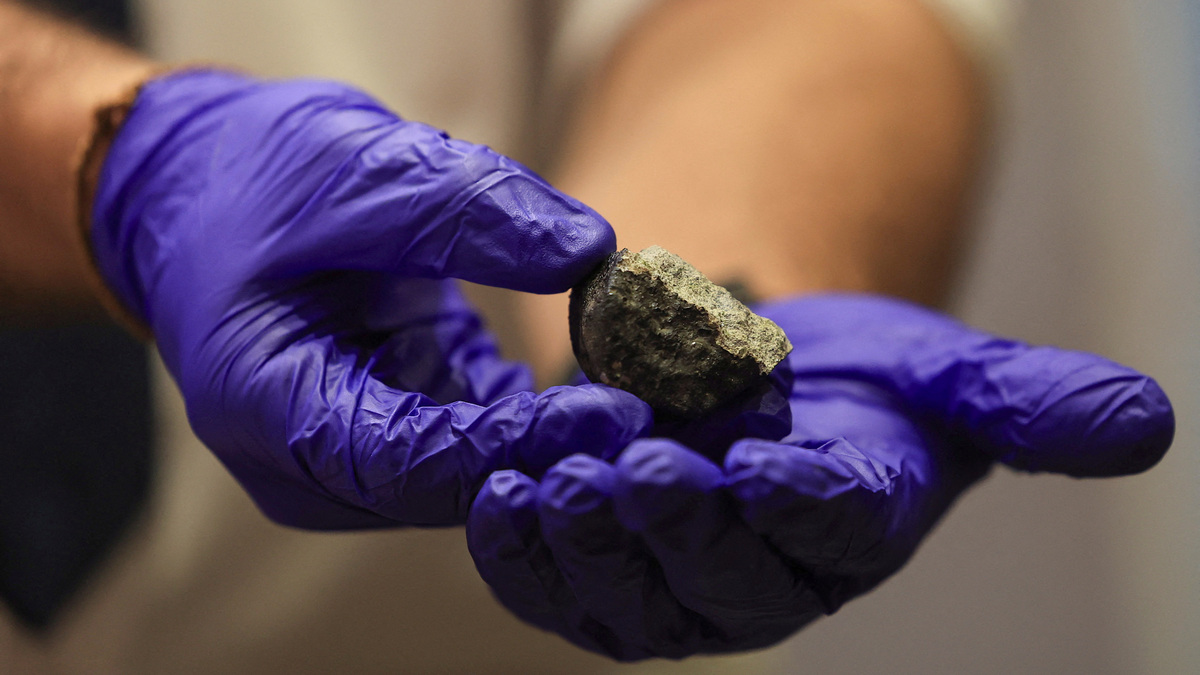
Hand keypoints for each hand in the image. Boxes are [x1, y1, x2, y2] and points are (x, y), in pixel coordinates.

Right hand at [88, 70, 651, 528]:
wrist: (210, 192)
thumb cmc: (259, 180)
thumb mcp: (359, 168)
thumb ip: (470, 211)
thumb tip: (592, 253)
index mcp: (271, 408)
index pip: (408, 464)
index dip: (517, 448)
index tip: (612, 414)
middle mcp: (307, 461)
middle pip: (450, 489)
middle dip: (554, 456)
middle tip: (663, 413)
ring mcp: (351, 458)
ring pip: (473, 478)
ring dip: (557, 443)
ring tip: (656, 398)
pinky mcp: (394, 431)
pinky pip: (477, 444)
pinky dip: (538, 420)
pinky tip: (609, 385)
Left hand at [466, 294, 1173, 659]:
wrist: (749, 374)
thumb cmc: (850, 377)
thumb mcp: (938, 371)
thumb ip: (1026, 401)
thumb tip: (1151, 425)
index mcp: (850, 527)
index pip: (832, 527)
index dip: (798, 501)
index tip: (761, 465)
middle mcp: (764, 577)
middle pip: (718, 575)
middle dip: (675, 525)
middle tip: (636, 467)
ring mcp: (674, 587)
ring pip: (628, 591)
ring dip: (586, 540)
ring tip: (550, 481)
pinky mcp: (599, 577)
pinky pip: (556, 584)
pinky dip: (523, 553)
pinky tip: (497, 505)